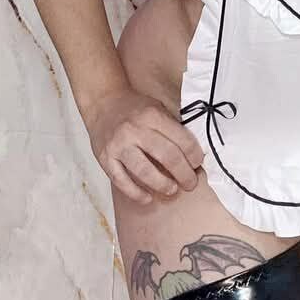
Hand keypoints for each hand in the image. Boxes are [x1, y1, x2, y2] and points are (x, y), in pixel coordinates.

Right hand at [84, 87, 203, 204]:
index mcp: (152, 115)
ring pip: (144, 171)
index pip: (180, 139)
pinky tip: (147, 198)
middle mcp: (135, 130)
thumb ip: (171, 126)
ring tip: (172, 190)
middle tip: (190, 183)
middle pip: (167, 156)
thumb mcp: (156, 107)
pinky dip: (135, 193)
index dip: (193, 155)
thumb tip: (191, 152)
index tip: (198, 164)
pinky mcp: (105, 158)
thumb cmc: (134, 107)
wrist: (102, 101)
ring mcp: (119, 145)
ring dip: (162, 184)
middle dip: (183, 174)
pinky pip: (121, 180)